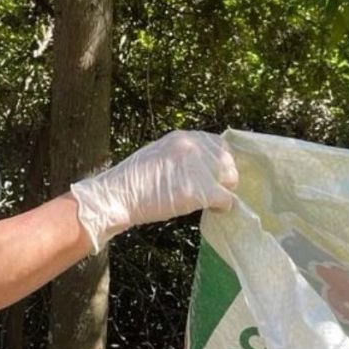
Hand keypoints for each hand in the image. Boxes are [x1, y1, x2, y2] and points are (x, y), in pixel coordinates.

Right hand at [70, 130, 237, 253]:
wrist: (117, 196)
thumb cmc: (130, 181)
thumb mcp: (156, 155)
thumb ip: (178, 157)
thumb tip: (195, 167)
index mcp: (182, 137)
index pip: (216, 144)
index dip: (217, 161)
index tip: (211, 175)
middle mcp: (194, 147)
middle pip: (227, 160)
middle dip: (223, 176)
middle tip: (213, 191)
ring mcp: (199, 168)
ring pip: (230, 179)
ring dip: (224, 191)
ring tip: (211, 202)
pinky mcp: (201, 191)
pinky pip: (226, 198)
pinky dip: (222, 207)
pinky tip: (212, 211)